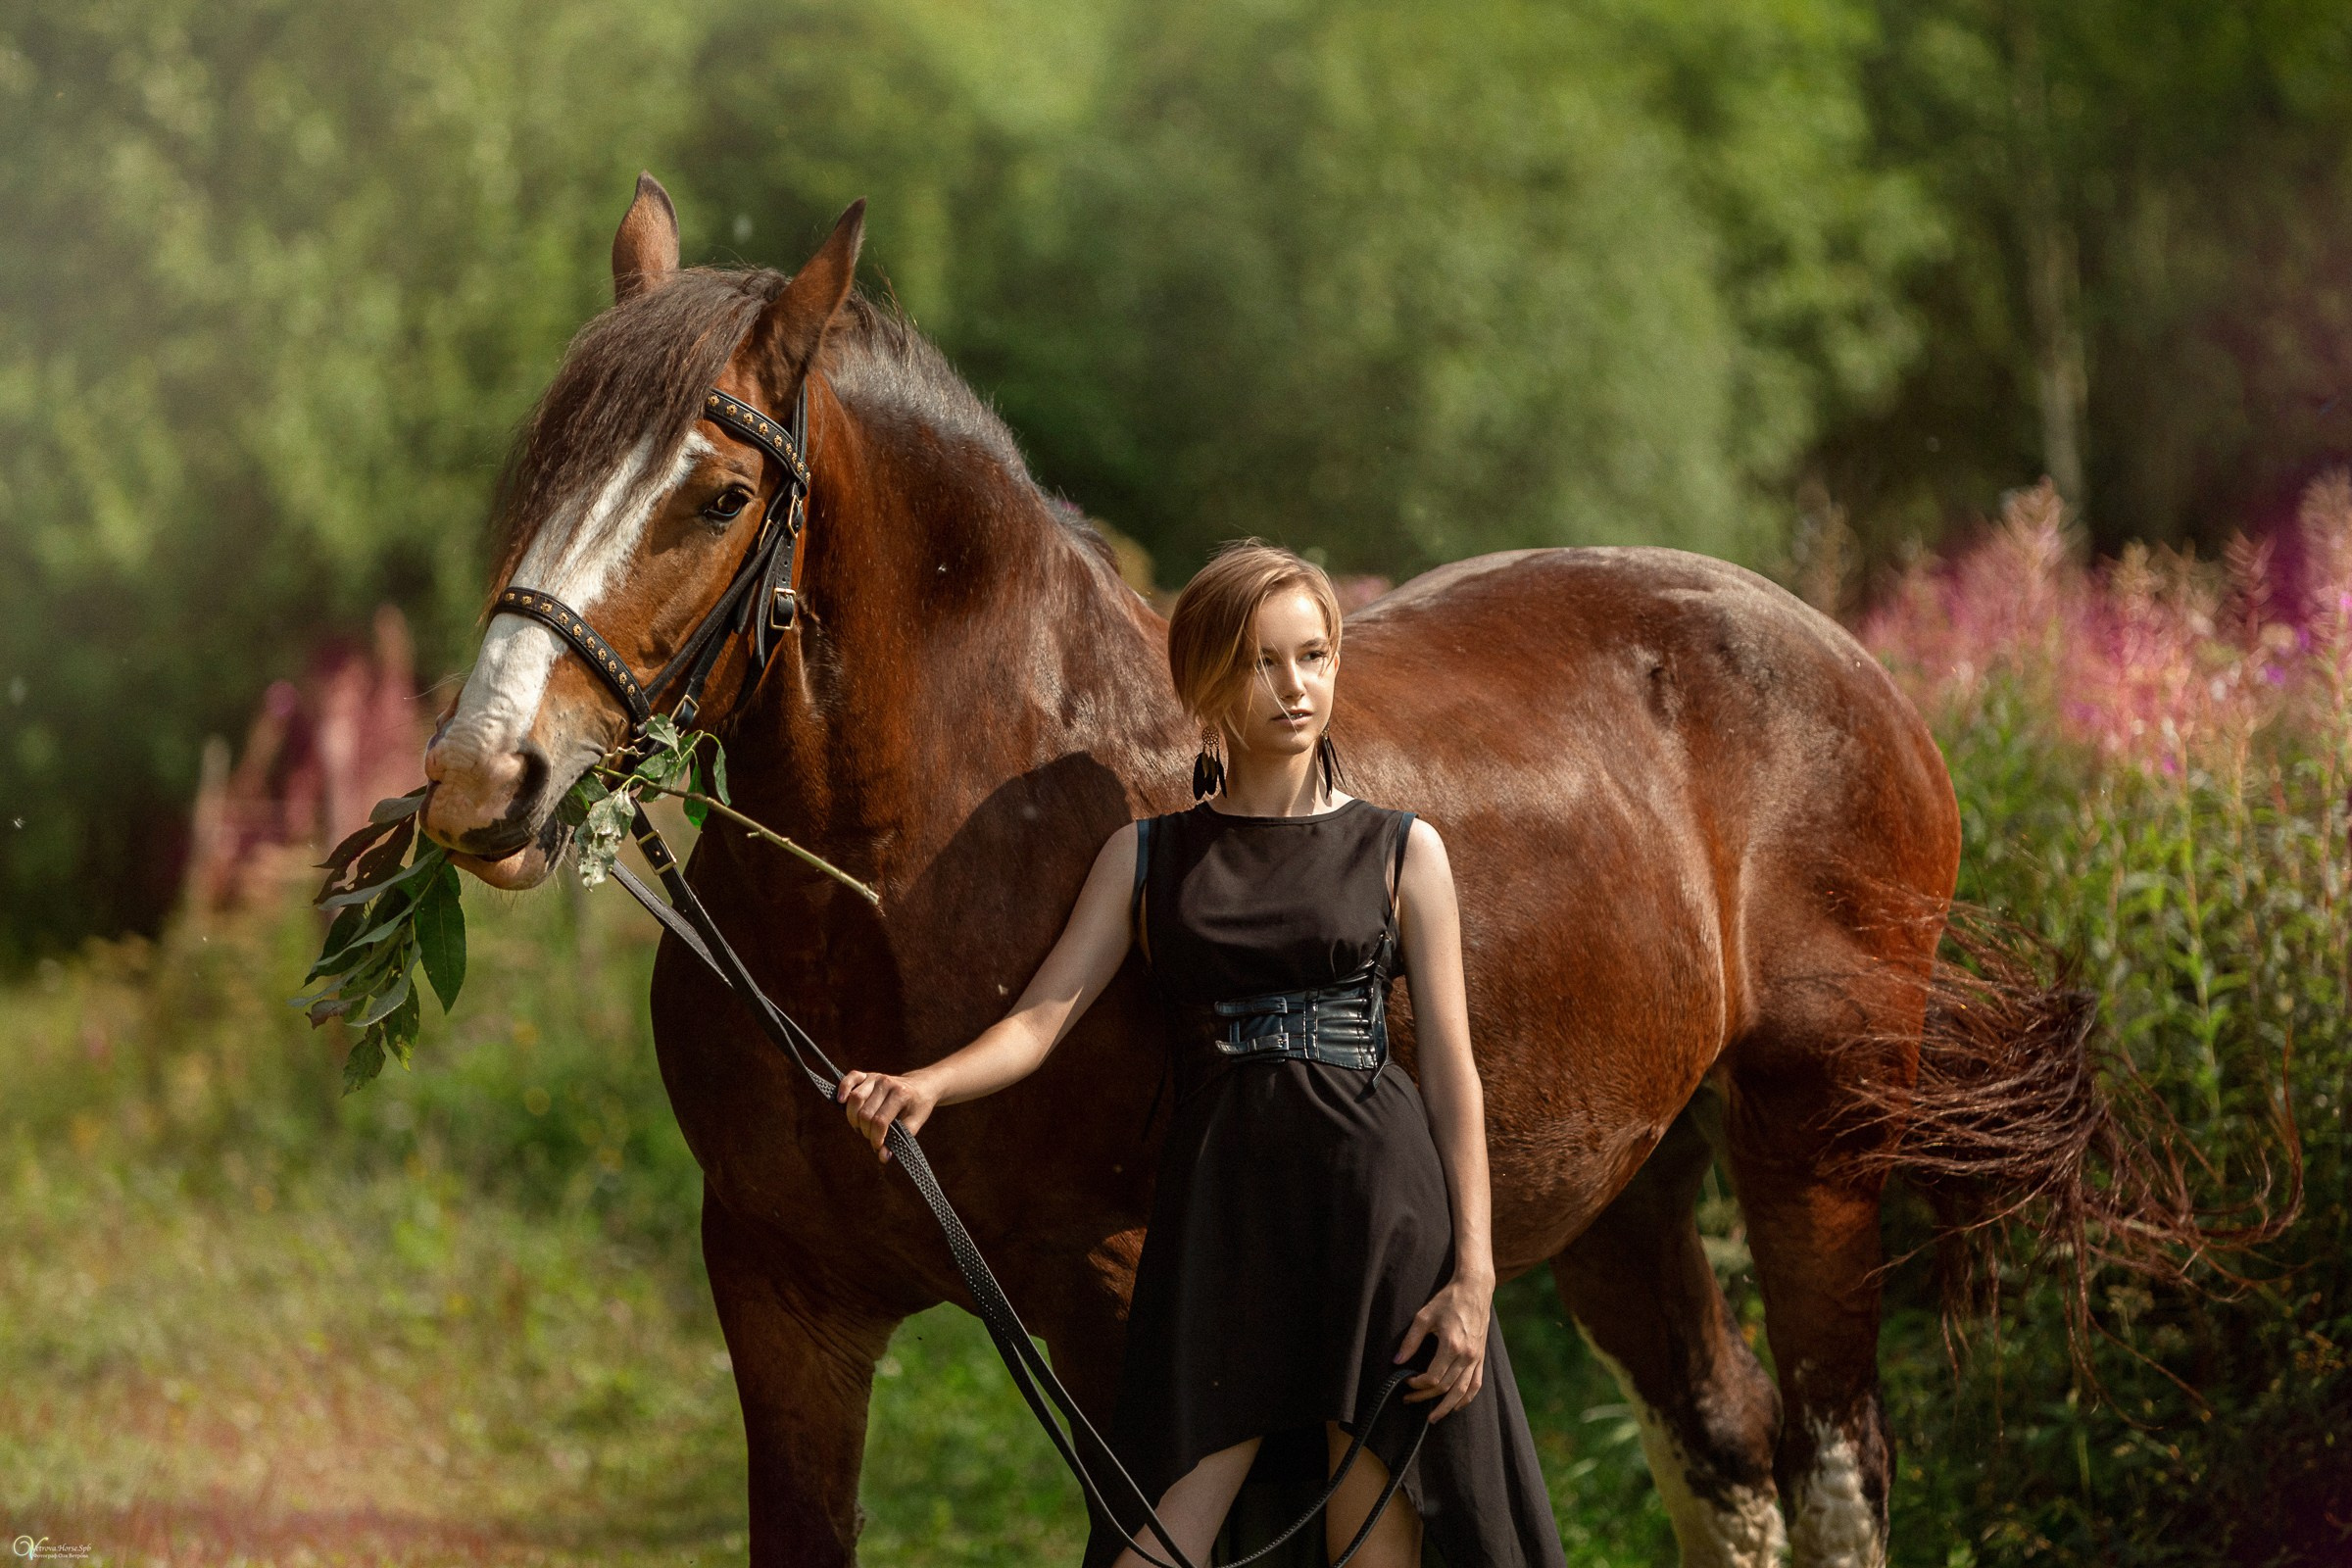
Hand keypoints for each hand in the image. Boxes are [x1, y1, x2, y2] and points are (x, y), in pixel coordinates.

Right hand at [834, 1069, 938, 1162]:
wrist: (922, 1086)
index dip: (876, 1138)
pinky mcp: (867, 1075)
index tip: (879, 1146)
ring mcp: (876, 1077)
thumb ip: (899, 1140)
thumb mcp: (914, 1123)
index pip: (880, 1121)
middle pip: (865, 1113)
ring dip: (853, 1118)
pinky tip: (841, 1100)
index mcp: (901, 1095)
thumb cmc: (917, 1107)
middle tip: (871, 1136)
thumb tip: (882, 1157)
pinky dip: (843, 1088)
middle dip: (865, 1131)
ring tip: (860, 1126)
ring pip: (855, 1099)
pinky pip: (851, 1078)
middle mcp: (886, 1083)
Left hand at [1394, 1274, 1491, 1421]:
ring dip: (1447, 1407)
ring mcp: (1476, 1357)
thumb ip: (1410, 1341)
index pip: (1433, 1377)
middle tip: (1409, 1400)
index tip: (1405, 1381)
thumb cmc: (1448, 1300)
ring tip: (1433, 1417)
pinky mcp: (1481, 1357)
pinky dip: (1467, 1398)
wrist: (1475, 1289)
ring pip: (1462, 1391)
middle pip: (1445, 1387)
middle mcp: (1466, 1355)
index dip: (1417, 1384)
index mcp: (1451, 1345)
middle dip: (1425, 1397)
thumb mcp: (1424, 1316)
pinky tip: (1456, 1406)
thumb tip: (1397, 1361)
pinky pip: (1476, 1384)